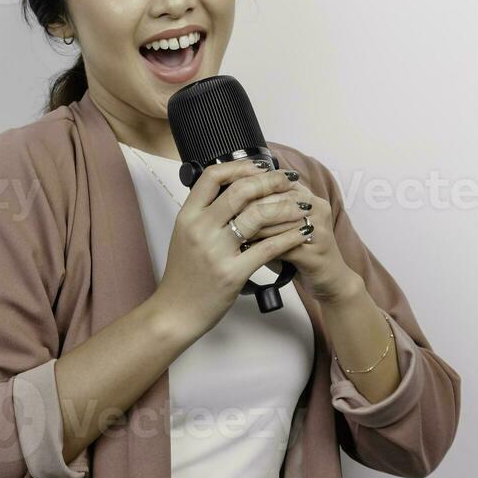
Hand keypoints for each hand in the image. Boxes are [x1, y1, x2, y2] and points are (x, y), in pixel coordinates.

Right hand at [150, 159, 314, 339]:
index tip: (261, 165)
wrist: (175, 312)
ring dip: (286, 206)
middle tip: (289, 179)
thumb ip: (204, 214)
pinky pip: (268, 248)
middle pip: (241, 190)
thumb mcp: (185, 236)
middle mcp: (200, 229)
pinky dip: (290, 236)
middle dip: (271, 180)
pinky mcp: (232, 273)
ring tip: (302, 204)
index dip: (241, 166)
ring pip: (258, 215)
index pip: (213, 176)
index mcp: (187, 216)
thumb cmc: (183, 276)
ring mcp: (215, 251)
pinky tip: (302, 232)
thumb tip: (231, 190)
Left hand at [230, 167, 361, 301]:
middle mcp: (316, 207)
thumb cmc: (298, 252)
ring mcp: (319, 230)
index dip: (247, 185)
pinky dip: (261, 247)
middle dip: (246, 205)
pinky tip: (243, 250)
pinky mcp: (316, 254)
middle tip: (221, 212)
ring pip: (280, 220)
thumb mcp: (280, 226)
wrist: (330, 281)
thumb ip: (261, 209)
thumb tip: (224, 196)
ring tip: (228, 230)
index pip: (275, 180)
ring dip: (251, 226)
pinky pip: (284, 246)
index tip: (222, 193)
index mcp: (307, 195)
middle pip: (276, 197)